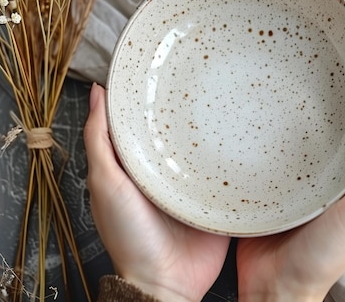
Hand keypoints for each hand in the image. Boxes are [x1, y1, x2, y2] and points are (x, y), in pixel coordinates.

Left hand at [84, 83, 230, 301]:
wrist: (166, 281)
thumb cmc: (129, 234)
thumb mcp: (106, 182)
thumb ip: (99, 140)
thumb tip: (96, 93)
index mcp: (138, 163)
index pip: (143, 120)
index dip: (148, 94)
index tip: (160, 64)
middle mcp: (166, 169)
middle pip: (178, 129)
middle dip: (189, 103)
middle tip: (204, 69)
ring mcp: (194, 182)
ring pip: (205, 144)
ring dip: (216, 125)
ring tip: (231, 90)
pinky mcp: (218, 196)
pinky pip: (229, 169)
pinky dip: (237, 152)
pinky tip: (249, 130)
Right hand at [236, 84, 344, 301]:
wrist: (274, 286)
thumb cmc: (321, 256)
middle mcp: (328, 178)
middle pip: (335, 131)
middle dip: (333, 99)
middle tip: (322, 64)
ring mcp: (297, 181)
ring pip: (301, 138)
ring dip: (299, 113)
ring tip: (290, 79)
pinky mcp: (269, 185)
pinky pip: (270, 154)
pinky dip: (269, 134)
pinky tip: (259, 115)